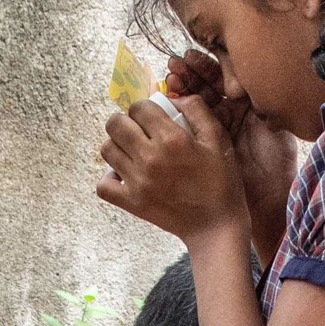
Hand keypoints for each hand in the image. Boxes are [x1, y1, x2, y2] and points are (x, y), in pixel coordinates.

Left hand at [96, 92, 249, 243]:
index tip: (152, 116)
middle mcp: (150, 158)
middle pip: (115, 124)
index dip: (144, 107)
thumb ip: (198, 111)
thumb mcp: (219, 140)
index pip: (139, 107)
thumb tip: (175, 98)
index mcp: (172, 139)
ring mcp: (137, 182)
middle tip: (138, 130)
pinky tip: (124, 175)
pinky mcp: (131, 203)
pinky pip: (103, 185)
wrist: (215, 226)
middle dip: (125, 121)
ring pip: (107, 150)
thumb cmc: (221, 183)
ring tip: (132, 151)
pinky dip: (110, 178)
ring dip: (117, 145)